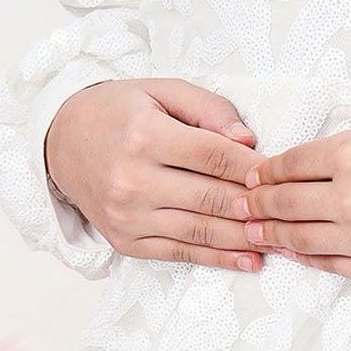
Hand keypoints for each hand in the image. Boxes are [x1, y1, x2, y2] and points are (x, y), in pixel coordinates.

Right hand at [44, 77, 266, 266]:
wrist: (61, 142)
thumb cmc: (118, 113)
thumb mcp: (161, 91)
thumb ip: (209, 109)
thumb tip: (249, 140)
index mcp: (144, 136)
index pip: (214, 156)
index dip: (253, 167)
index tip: (279, 174)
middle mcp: (133, 179)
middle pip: (212, 198)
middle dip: (256, 206)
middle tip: (288, 210)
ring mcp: (127, 215)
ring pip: (200, 231)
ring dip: (245, 238)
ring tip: (279, 238)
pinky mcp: (125, 240)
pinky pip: (180, 253)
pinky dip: (218, 259)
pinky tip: (248, 260)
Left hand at [245, 123, 350, 284]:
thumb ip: (334, 155)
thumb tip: (284, 172)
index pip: (289, 164)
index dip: (263, 172)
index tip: (250, 176)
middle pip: (285, 203)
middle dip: (255, 204)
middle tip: (239, 205)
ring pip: (299, 238)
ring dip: (271, 233)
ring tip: (254, 230)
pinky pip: (327, 265)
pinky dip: (303, 257)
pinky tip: (290, 249)